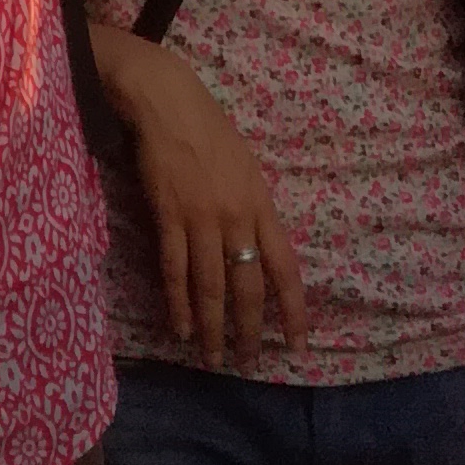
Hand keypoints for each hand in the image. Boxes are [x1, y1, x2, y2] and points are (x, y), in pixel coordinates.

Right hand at [92, 25, 308, 365]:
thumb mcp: (245, 168)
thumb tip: (257, 252)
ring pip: (211, 286)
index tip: (298, 346)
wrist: (166, 101)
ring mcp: (202, 217)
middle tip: (246, 363)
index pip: (285, 268)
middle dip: (248, 330)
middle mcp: (237, 216)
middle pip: (247, 286)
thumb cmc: (208, 130)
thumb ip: (252, 210)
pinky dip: (178, 303)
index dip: (293, 311)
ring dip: (212, 327)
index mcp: (261, 204)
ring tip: (212, 358)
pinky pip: (175, 269)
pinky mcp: (168, 214)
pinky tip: (181, 328)